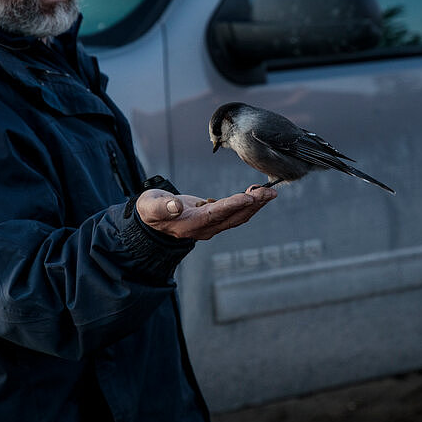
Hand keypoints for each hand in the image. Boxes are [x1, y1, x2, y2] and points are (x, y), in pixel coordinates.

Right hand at [136, 185, 276, 240]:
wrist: (151, 219)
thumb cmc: (150, 210)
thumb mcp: (151, 207)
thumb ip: (163, 207)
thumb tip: (176, 206)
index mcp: (191, 224)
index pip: (216, 214)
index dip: (233, 206)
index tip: (250, 198)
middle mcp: (204, 228)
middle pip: (234, 217)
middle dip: (253, 205)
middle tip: (270, 193)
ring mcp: (210, 225)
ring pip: (237, 216)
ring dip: (254, 205)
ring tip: (269, 193)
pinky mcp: (213, 218)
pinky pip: (234, 213)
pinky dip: (246, 203)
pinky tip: (255, 194)